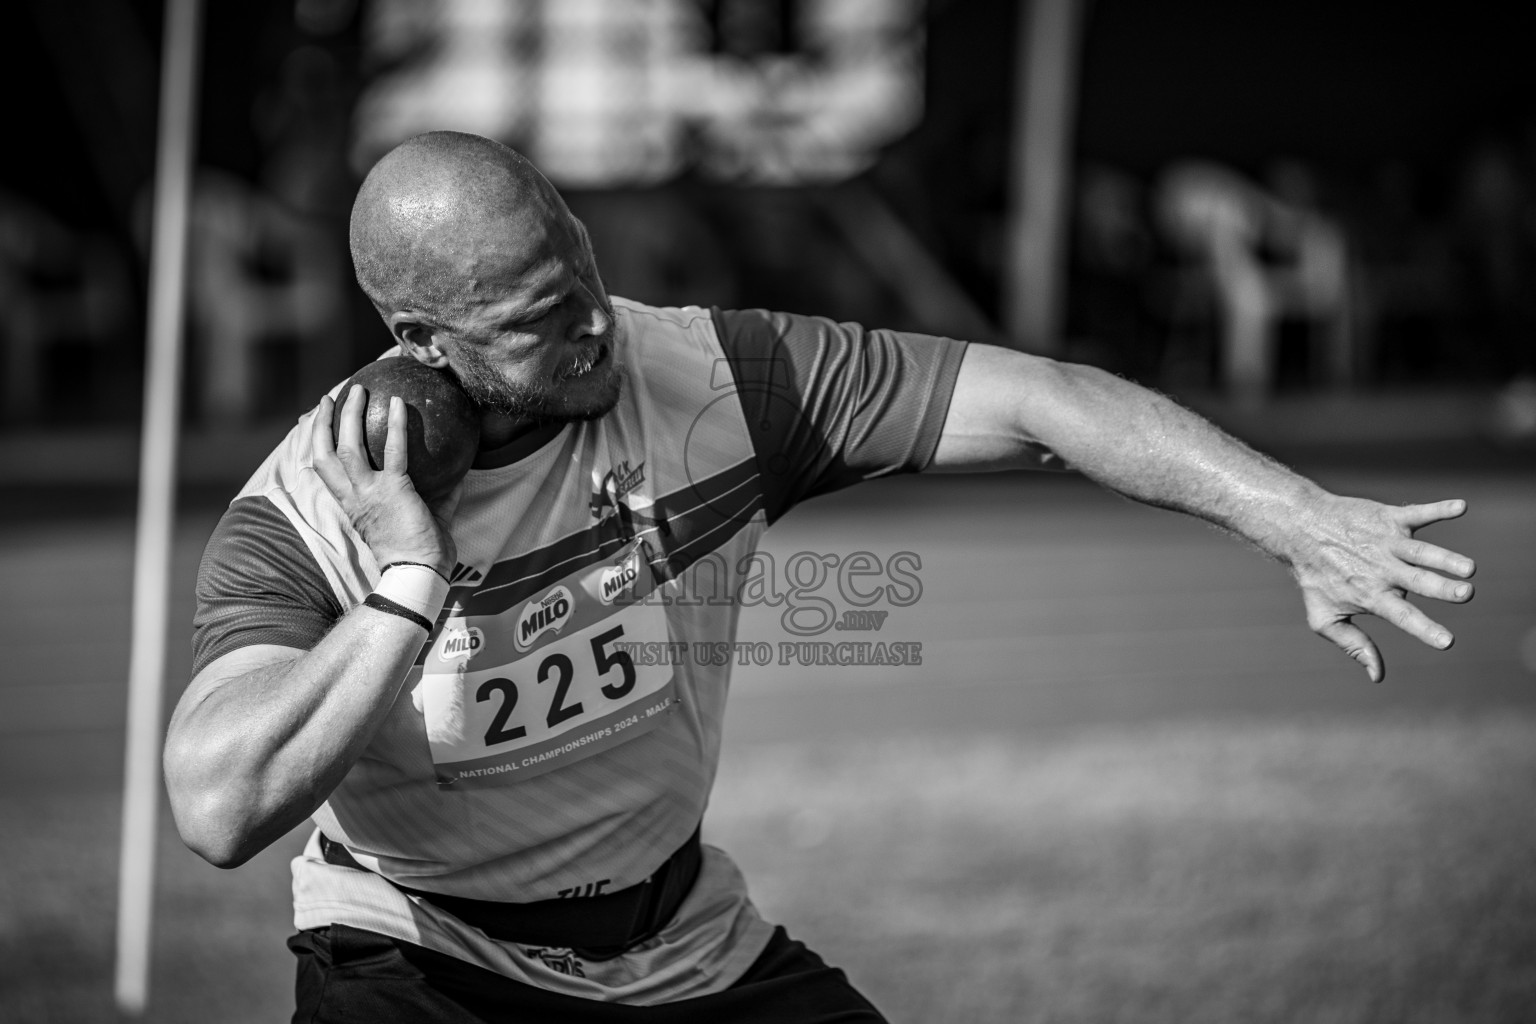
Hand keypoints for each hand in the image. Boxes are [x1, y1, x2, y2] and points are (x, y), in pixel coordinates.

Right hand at [311, 386, 461, 577]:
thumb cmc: (421, 553)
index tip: (315, 424)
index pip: (324, 470)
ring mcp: (370, 493)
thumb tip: (457, 475)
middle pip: (325, 454)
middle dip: (321, 424)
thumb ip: (436, 496)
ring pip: (348, 447)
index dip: (316, 445)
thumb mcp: (423, 519)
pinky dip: (396, 426)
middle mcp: (353, 497)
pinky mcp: (393, 490)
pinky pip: (394, 451)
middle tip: (328, 399)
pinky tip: (400, 404)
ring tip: (358, 390)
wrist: (419, 574)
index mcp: (352, 505)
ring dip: (350, 415)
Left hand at [1290, 495, 1474, 681]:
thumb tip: (1377, 676)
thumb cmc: (1315, 577)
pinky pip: (1417, 513)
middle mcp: (1381, 569)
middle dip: (1442, 588)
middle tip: (1466, 593)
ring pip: (1420, 551)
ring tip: (1469, 568)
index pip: (1401, 616)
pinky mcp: (1388, 518)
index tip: (1447, 641)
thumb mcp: (1324, 617)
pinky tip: (1461, 507)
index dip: (1423, 629)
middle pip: (1417, 581)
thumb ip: (1353, 645)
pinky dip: (1439, 510)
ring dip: (1445, 558)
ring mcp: (1386, 543)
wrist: (1299, 529)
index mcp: (1371, 595)